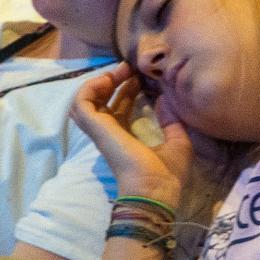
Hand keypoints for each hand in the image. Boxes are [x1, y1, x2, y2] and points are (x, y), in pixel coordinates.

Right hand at [70, 62, 191, 207]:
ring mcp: (102, 131)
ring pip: (87, 101)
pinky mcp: (97, 129)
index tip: (140, 76)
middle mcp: (111, 133)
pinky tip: (108, 78)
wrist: (156, 191)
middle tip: (129, 67)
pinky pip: (81, 104)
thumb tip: (166, 100)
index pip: (120, 109)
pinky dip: (89, 88)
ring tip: (117, 71)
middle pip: (104, 101)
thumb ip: (171, 121)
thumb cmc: (167, 174)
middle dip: (115, 81)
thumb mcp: (178, 142)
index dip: (127, 90)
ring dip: (99, 82)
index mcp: (127, 137)